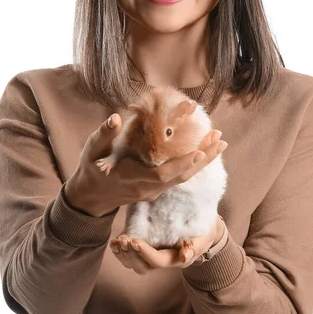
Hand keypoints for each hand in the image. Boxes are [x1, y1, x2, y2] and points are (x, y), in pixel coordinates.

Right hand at [65, 113, 227, 216]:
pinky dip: (193, 164)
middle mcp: (149, 188)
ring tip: (219, 142)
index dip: (183, 164)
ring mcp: (154, 191)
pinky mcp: (157, 189)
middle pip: (182, 177)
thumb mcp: (93, 150)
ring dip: (203, 161)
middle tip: (221, 140)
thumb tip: (115, 117)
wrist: (91, 196)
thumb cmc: (92, 169)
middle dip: (204, 159)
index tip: (201, 151)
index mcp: (134, 179)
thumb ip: (104, 134)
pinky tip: (205, 151)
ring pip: (184, 178)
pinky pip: (180, 178)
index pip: (163, 174)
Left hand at [110, 215, 223, 273]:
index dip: (145, 253)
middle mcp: (162, 262)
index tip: (135, 240)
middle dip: (131, 254)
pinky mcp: (146, 251)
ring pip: (134, 265)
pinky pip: (130, 258)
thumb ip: (194, 247)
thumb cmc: (202, 232)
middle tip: (124, 240)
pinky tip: (114, 242)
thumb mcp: (202, 238)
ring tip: (118, 241)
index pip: (157, 261)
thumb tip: (185, 256)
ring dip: (123, 254)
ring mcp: (153, 258)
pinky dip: (120, 252)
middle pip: (143, 267)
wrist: (201, 229)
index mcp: (175, 260)